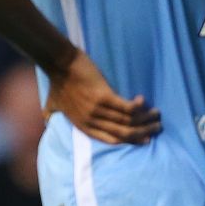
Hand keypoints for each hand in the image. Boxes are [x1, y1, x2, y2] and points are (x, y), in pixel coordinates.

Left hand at [44, 53, 160, 145]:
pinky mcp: (103, 96)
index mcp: (81, 125)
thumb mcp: (52, 104)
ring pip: (127, 120)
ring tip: (157, 114)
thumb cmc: (57, 83)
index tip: (144, 140)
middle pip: (123, 132)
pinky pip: (126, 106)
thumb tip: (47, 121)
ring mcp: (97, 110)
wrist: (58, 64)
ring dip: (145, 118)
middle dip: (143, 132)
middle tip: (157, 128)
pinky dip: (138, 106)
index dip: (130, 141)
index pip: (111, 140)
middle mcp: (90, 121)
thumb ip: (52, 115)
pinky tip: (144, 101)